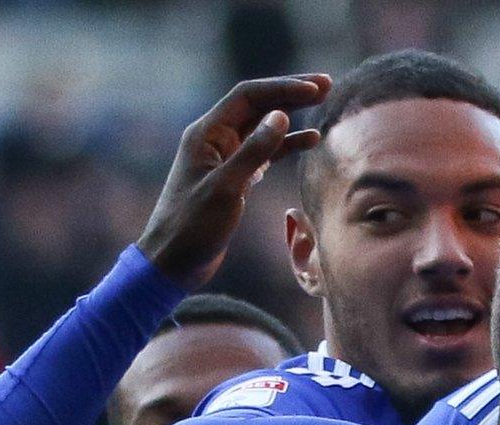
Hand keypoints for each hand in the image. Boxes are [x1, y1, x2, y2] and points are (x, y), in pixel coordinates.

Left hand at [138, 74, 330, 286]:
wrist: (172, 263)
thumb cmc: (191, 228)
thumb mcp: (225, 189)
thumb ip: (253, 152)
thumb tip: (281, 116)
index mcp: (206, 134)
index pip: (248, 96)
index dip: (283, 88)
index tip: (315, 88)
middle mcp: (214, 139)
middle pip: (257, 105)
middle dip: (290, 94)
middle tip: (326, 86)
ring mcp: (224, 158)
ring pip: (262, 127)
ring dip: (291, 116)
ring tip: (322, 105)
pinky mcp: (233, 177)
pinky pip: (263, 152)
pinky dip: (285, 145)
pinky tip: (309, 141)